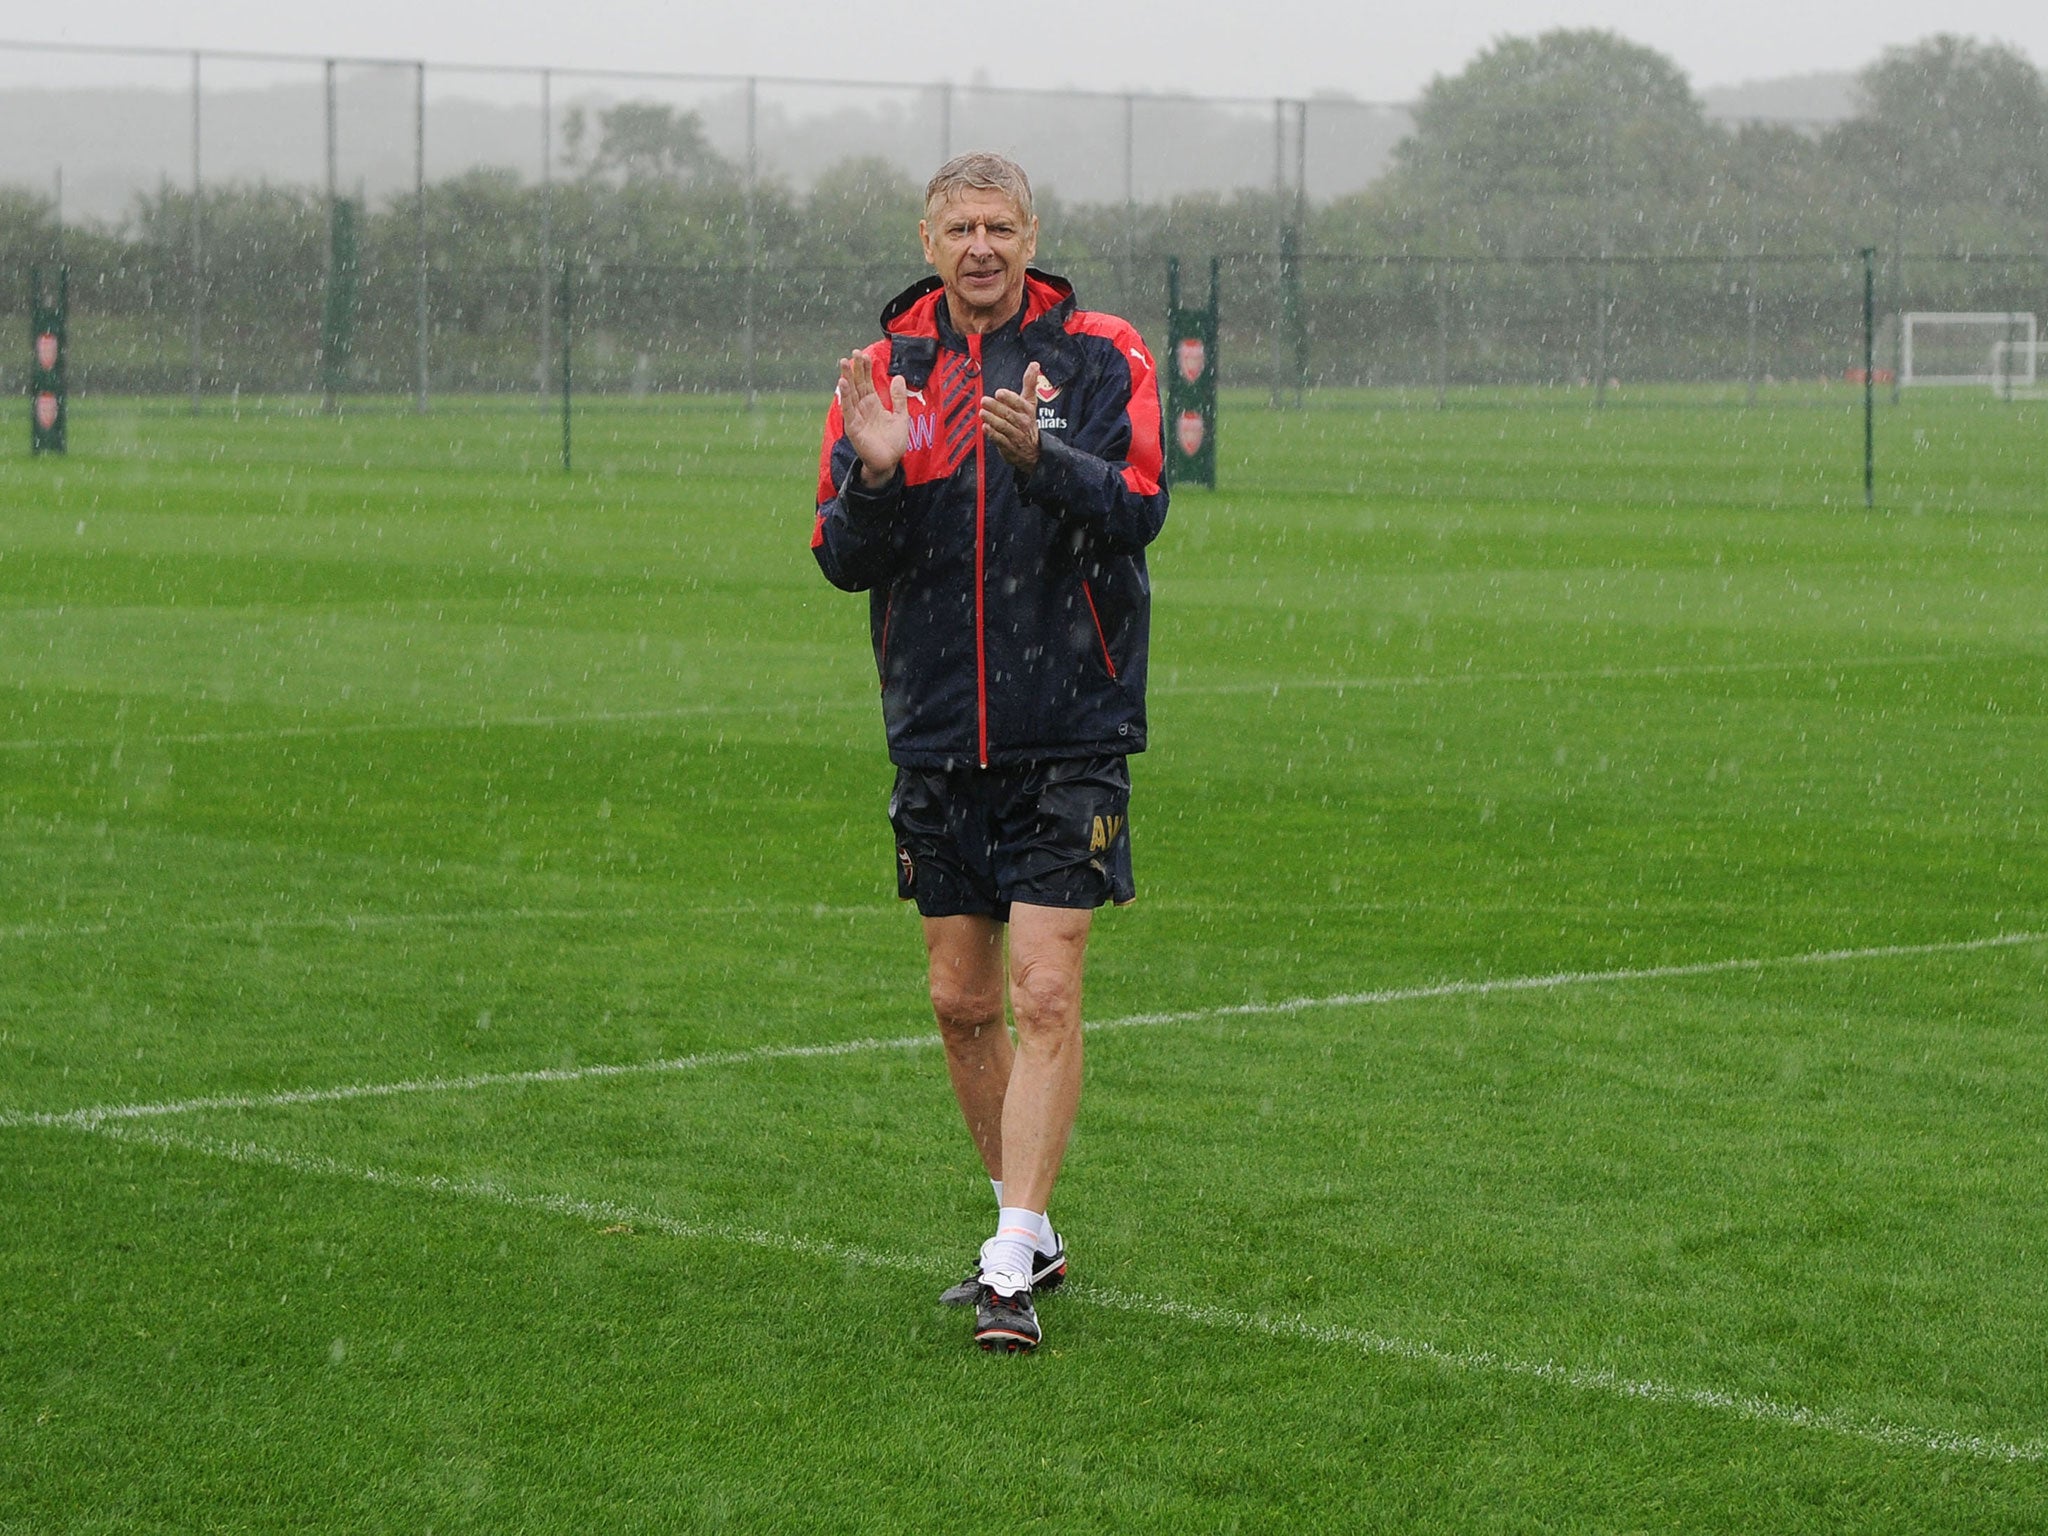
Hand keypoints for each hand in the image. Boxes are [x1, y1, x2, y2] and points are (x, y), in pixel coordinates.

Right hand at [837, 354, 908, 487]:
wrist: (889, 462)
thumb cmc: (894, 442)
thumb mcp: (901, 416)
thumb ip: (898, 398)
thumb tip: (899, 377)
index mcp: (873, 404)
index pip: (867, 382)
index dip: (865, 369)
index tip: (864, 354)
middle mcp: (863, 408)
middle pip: (857, 384)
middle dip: (855, 369)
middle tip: (853, 352)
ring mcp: (856, 416)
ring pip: (850, 393)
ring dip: (846, 377)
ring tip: (844, 362)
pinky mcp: (853, 427)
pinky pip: (848, 409)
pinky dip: (845, 397)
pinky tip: (843, 383)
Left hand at [981, 361, 1041, 473]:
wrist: (1033, 451)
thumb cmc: (1027, 421)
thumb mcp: (1030, 402)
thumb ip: (1030, 383)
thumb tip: (1035, 364)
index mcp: (1027, 410)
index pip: (1019, 403)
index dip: (1009, 398)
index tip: (999, 393)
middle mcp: (1023, 423)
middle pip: (1009, 414)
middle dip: (996, 407)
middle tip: (984, 400)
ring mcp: (1016, 436)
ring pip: (1004, 427)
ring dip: (992, 419)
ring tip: (982, 412)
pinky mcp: (1009, 447)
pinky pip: (1000, 440)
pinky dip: (992, 434)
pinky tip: (984, 427)